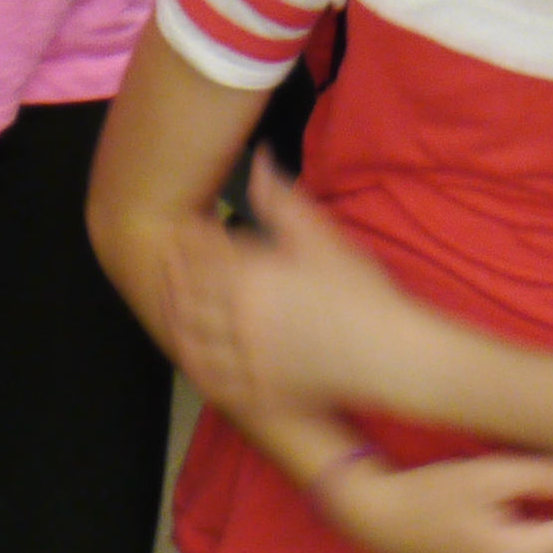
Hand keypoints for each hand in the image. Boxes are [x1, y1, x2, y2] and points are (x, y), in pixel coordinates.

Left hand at [158, 162, 415, 426]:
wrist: (385, 352)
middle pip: (190, 295)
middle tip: (166, 265)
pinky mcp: (259, 391)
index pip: (204, 252)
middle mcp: (242, 317)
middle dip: (174, 277)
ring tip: (170, 308)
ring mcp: (248, 358)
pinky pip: (215, 381)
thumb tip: (257, 160)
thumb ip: (282, 199)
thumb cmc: (359, 291)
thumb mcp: (321, 237)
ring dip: (176, 321)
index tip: (181, 230)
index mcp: (254, 275)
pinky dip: (197, 367)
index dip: (188, 240)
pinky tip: (192, 356)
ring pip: (193, 339)